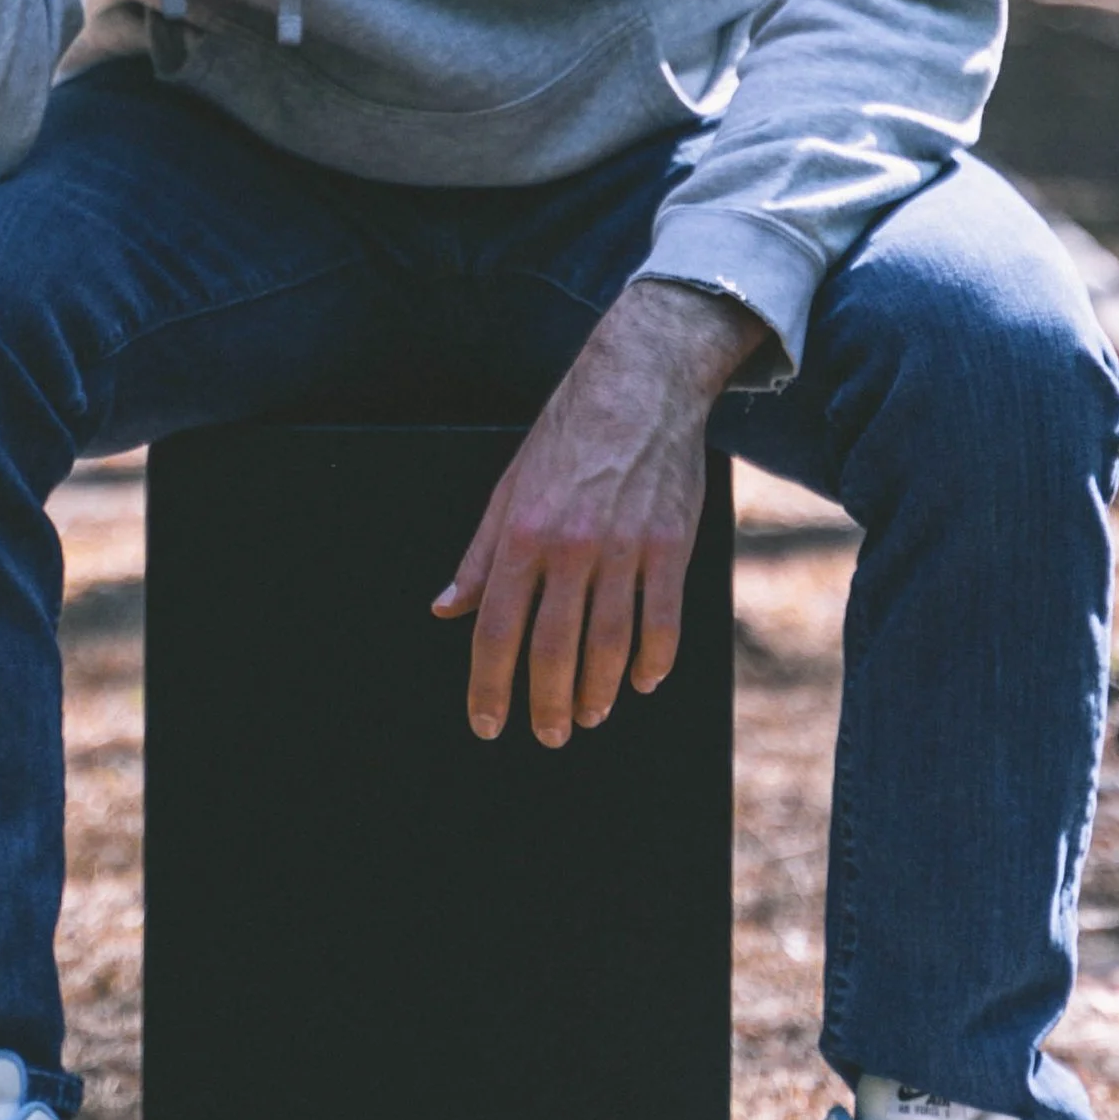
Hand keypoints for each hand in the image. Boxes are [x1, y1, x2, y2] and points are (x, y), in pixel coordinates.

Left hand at [433, 277, 765, 744]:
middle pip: (552, 649)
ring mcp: (625, 548)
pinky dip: (654, 662)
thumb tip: (447, 607)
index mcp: (523, 534)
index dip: (489, 686)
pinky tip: (643, 681)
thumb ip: (480, 555)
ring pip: (609, 645)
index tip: (487, 724)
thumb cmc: (567, 435)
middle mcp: (571, 547)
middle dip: (546, 704)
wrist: (640, 384)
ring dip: (598, 693)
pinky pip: (663, 621)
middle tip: (548, 735)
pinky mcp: (671, 545)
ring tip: (590, 715)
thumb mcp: (509, 488)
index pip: (497, 630)